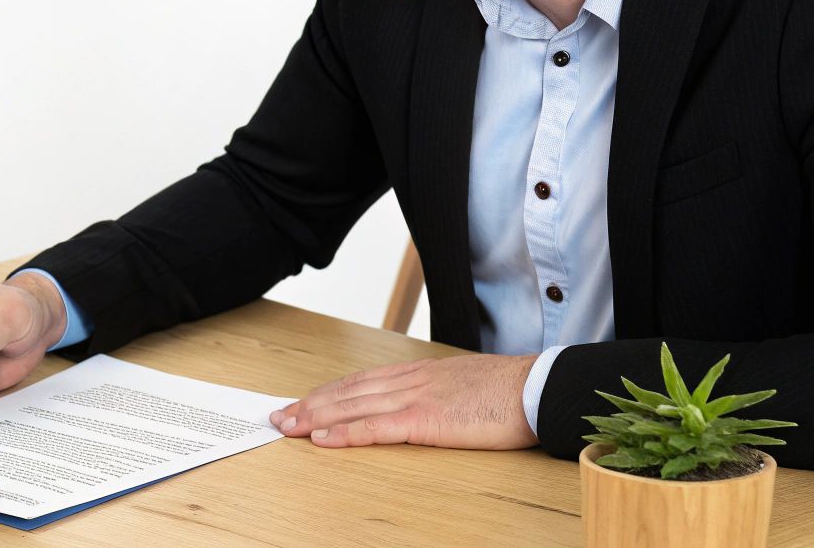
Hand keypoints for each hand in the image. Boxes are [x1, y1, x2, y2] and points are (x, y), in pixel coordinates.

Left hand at [268, 353, 540, 449]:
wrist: (534, 387)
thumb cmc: (506, 391)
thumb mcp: (461, 387)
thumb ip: (434, 394)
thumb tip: (420, 407)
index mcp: (417, 373)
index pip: (360, 381)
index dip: (327, 392)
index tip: (302, 401)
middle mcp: (408, 381)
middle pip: (347, 392)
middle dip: (309, 404)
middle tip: (279, 415)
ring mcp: (415, 398)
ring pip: (352, 406)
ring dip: (314, 417)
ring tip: (287, 426)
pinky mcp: (425, 420)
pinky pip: (376, 427)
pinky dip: (345, 432)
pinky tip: (322, 439)